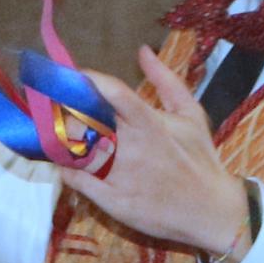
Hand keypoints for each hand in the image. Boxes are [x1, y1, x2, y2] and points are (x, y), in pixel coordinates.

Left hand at [50, 49, 249, 260]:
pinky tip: (61, 162)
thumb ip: (166, 81)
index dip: (87, 82)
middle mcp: (132, 148)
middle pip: (87, 121)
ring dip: (60, 140)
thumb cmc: (200, 159)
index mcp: (150, 123)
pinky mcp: (114, 201)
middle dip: (65, 110)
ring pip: (77, 152)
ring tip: (50, 131)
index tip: (71, 77)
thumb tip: (143, 51)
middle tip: (51, 103)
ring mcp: (121, 176)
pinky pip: (78, 182)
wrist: (213, 212)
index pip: (112, 93)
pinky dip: (65, 170)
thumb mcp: (191, 115)